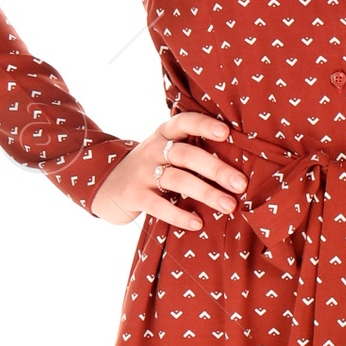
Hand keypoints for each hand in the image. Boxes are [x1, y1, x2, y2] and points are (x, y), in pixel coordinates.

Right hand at [90, 110, 246, 228]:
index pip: (184, 122)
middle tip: (241, 184)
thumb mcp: (164, 152)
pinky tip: (198, 223)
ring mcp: (141, 172)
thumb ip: (191, 152)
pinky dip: (179, 214)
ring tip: (229, 205)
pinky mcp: (133, 196)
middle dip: (216, 169)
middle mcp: (153, 150)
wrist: (105, 185)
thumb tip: (238, 166)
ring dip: (205, 192)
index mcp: (164, 135)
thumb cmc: (149, 169)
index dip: (204, 125)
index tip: (227, 133)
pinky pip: (158, 205)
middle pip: (187, 154)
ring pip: (177, 179)